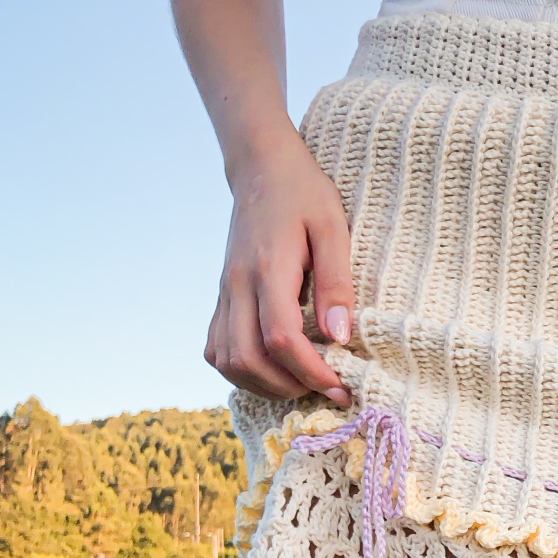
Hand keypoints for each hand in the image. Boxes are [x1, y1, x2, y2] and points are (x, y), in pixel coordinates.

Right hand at [205, 133, 354, 405]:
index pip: (280, 338)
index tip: (341, 386)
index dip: (310, 371)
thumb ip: (336, 283)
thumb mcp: (334, 229)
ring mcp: (224, 292)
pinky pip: (216, 347)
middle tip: (326, 388)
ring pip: (226, 360)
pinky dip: (241, 370)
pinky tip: (273, 369)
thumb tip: (340, 336)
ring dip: (262, 384)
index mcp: (268, 268)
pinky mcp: (221, 296)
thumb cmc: (305, 194)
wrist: (262, 168)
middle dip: (287, 386)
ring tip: (302, 382)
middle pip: (247, 358)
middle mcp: (237, 285)